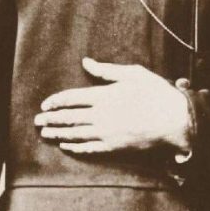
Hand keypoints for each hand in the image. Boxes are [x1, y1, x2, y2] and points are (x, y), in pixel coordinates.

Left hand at [34, 57, 191, 154]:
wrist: (172, 119)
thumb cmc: (154, 93)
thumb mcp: (132, 73)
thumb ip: (106, 70)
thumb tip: (86, 62)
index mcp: (104, 95)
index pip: (72, 98)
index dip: (56, 102)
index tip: (45, 105)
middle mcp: (101, 115)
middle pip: (69, 118)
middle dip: (51, 120)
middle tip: (37, 122)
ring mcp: (106, 133)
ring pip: (76, 134)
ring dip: (59, 134)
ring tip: (46, 134)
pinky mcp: (114, 146)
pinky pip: (90, 148)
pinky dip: (76, 147)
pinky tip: (67, 146)